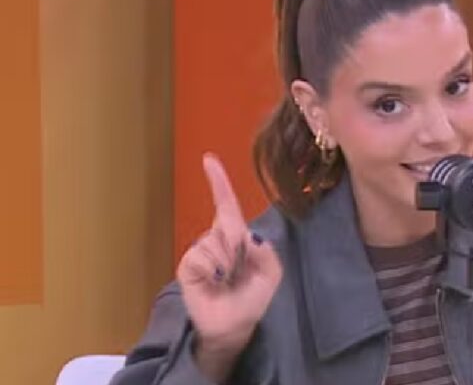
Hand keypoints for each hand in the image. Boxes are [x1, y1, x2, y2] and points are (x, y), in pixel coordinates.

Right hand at [177, 154, 282, 377]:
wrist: (234, 327)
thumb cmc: (251, 299)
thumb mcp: (270, 273)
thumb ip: (264, 250)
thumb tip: (244, 235)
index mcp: (237, 236)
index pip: (227, 204)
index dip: (218, 182)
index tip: (208, 160)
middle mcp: (215, 239)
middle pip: (227, 225)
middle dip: (238, 249)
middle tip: (239, 274)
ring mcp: (200, 251)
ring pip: (215, 242)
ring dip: (227, 264)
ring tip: (227, 281)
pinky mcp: (187, 265)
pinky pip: (201, 256)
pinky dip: (213, 271)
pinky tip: (214, 283)